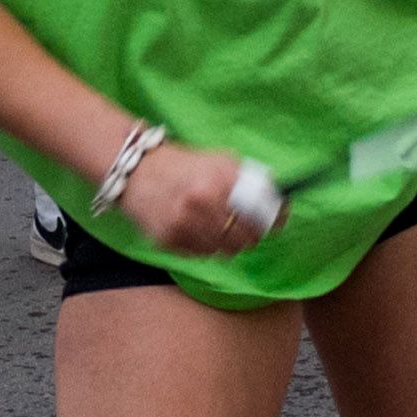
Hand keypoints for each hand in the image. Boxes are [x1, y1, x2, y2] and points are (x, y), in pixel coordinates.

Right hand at [118, 144, 280, 256]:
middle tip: (250, 230)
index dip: (272, 221)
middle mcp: (200, 203)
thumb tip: (278, 198)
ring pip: (224, 251)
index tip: (276, 223)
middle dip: (252, 235)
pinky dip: (206, 247)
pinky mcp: (167, 240)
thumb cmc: (186, 166)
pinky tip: (200, 231)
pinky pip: (201, 254)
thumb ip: (250, 178)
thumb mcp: (221, 161)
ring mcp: (182, 224)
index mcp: (218, 181)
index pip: (259, 212)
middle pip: (245, 238)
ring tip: (221, 228)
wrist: (137, 172)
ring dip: (229, 243)